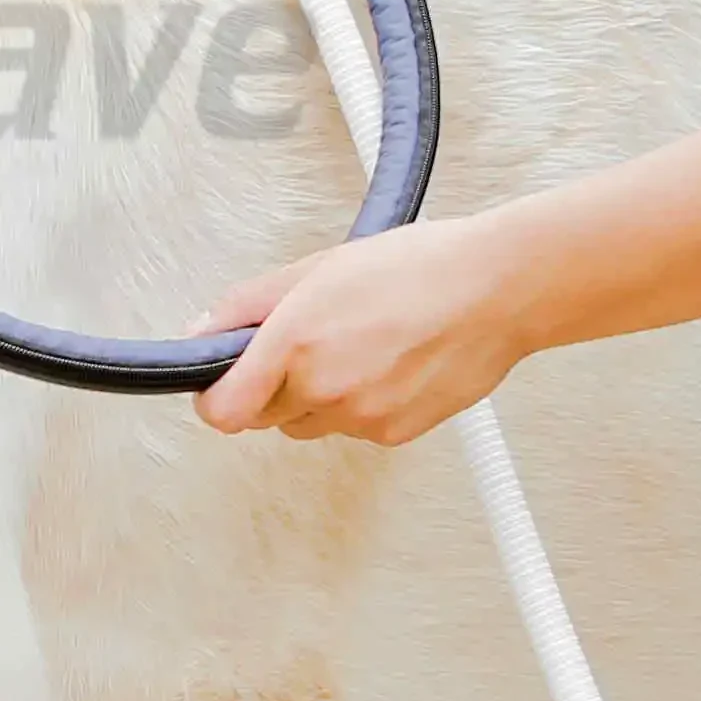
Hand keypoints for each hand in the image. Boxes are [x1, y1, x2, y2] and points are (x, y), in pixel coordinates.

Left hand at [195, 216, 535, 445]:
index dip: (216, 397)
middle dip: (273, 386)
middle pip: (265, 416)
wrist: (496, 290)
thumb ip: (249, 305)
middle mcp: (326, 386)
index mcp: (296, 341)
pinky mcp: (394, 434)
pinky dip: (361, 405)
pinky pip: (354, 429)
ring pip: (311, 423)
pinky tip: (389, 364)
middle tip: (308, 344)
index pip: (224, 409)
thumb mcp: (317, 266)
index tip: (220, 382)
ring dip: (319, 397)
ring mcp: (362, 417)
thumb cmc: (418, 267)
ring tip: (359, 347)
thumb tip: (205, 331)